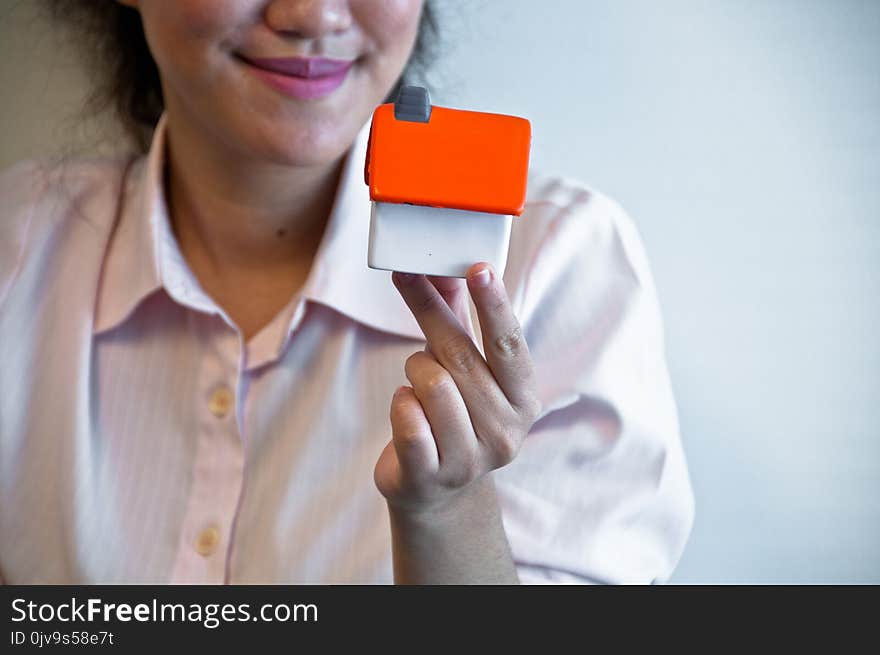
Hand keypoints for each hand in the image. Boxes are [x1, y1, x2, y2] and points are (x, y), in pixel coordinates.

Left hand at [374, 262, 542, 519]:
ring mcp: (470, 458)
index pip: (509, 344)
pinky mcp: (431, 475)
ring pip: (431, 383)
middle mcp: (506, 431)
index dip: (494, 304)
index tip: (478, 267)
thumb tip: (443, 262)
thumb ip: (456, 315)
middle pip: (460, 355)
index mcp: (523, 398)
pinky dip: (400, 402)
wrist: (435, 489)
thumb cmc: (451, 412)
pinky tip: (406, 408)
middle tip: (404, 275)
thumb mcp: (462, 365)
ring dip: (414, 371)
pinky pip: (407, 418)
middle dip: (429, 311)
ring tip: (417, 383)